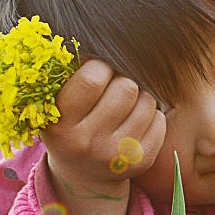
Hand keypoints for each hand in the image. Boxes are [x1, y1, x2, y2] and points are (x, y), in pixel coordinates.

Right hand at [40, 59, 166, 198]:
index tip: (98, 69)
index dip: (99, 66)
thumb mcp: (56, 108)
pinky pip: (159, 120)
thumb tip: (96, 38)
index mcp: (61, 125)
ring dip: (139, 96)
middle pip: (125, 88)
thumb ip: (69, 78)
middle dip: (122, 80)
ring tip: (125, 104)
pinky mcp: (140, 161)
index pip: (91, 80)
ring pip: (146, 101)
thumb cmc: (70, 127)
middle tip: (114, 86)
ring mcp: (116, 155)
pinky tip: (136, 120)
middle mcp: (88, 143)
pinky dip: (151, 114)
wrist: (82, 176)